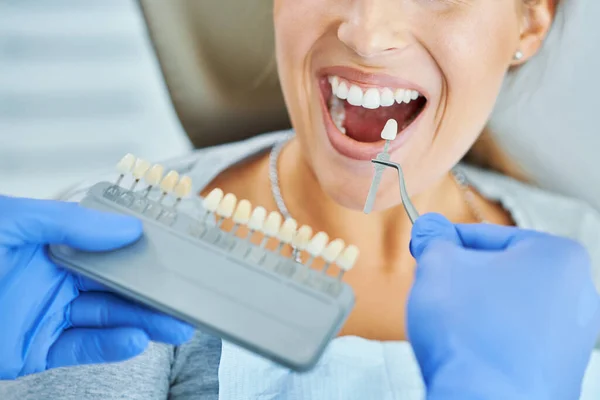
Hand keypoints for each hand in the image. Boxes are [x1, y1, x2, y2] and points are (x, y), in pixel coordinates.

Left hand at [0, 195, 193, 379]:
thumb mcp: (12, 222)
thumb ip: (70, 224)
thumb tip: (126, 227)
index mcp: (49, 244)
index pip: (107, 247)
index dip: (140, 251)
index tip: (173, 255)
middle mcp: (52, 279)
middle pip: (113, 286)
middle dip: (152, 292)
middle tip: (187, 296)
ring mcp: (44, 316)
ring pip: (106, 318)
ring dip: (143, 320)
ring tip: (176, 323)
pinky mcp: (33, 351)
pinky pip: (81, 348)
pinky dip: (111, 345)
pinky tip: (136, 338)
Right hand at [407, 213, 599, 399]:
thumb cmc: (469, 331)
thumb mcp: (437, 265)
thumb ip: (433, 239)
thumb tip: (428, 228)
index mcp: (559, 256)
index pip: (488, 235)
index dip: (447, 242)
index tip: (424, 248)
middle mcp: (579, 294)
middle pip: (502, 271)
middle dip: (462, 277)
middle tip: (433, 285)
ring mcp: (575, 337)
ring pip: (507, 306)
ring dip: (473, 307)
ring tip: (448, 323)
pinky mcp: (559, 370)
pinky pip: (514, 340)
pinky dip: (488, 338)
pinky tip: (466, 350)